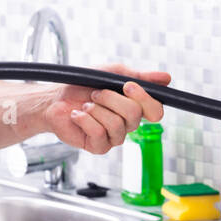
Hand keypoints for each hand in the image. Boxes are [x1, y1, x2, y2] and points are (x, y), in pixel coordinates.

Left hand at [42, 64, 171, 154]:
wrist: (54, 99)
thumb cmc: (83, 85)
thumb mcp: (112, 73)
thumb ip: (140, 77)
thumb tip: (166, 78)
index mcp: (135, 106)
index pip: (156, 111)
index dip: (145, 99)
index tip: (127, 85)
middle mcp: (128, 124)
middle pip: (135, 115)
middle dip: (111, 99)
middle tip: (95, 93)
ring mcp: (114, 137)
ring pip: (117, 124)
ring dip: (96, 109)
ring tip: (85, 105)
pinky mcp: (99, 146)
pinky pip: (99, 133)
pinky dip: (85, 120)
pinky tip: (77, 116)